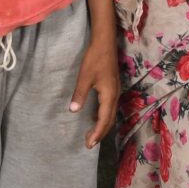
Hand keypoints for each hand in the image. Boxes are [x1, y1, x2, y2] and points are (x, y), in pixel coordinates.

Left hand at [73, 33, 120, 147]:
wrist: (105, 43)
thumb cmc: (94, 59)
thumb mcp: (84, 78)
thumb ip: (80, 95)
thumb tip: (73, 111)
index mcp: (109, 95)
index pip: (104, 119)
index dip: (97, 132)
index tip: (90, 144)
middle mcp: (115, 96)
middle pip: (109, 120)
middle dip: (100, 133)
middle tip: (89, 144)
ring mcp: (115, 92)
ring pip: (110, 114)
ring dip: (102, 126)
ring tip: (92, 135)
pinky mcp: (113, 88)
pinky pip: (109, 108)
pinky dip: (103, 117)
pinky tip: (94, 118)